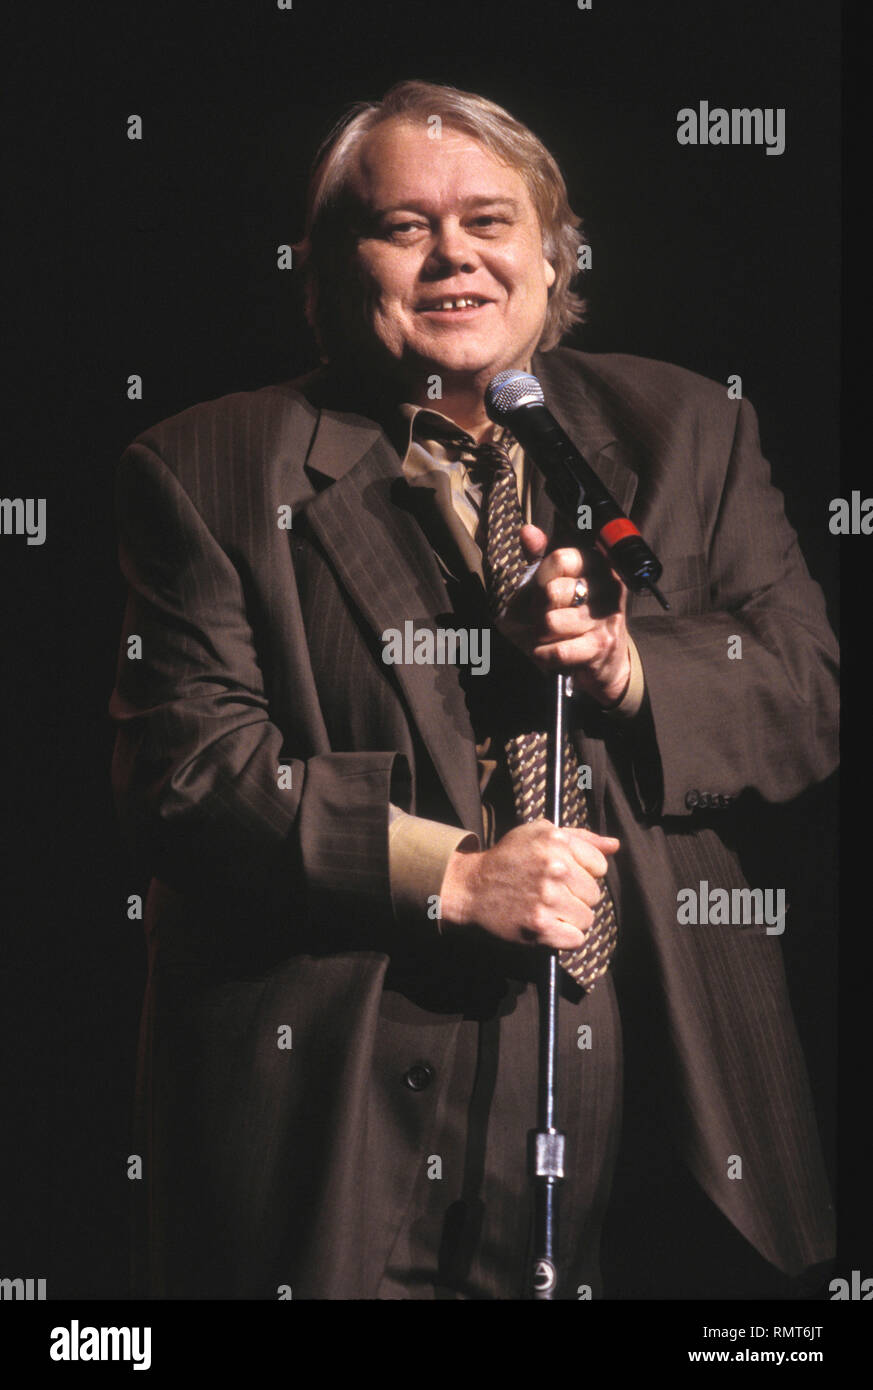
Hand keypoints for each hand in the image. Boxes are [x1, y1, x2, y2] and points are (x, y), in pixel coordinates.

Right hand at [439, 819, 619, 948]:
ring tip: (547, 910)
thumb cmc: (508, 859)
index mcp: (556, 841)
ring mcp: (547, 899)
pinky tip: (546, 926)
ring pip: (587, 918)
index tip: (563, 876)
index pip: (600, 866)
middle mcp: (554, 868)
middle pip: (594, 894)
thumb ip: (580, 838)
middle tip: (550, 894)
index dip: (583, 873)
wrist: (471, 888)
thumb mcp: (538, 834)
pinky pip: (576, 940)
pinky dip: (563, 938)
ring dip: (570, 919)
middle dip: (576, 897)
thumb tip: (614, 846)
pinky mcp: (540, 926)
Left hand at [497, 524, 630, 705]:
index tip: (540, 588)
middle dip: (536, 609)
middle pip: (551, 591)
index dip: (540, 576)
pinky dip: (543, 654)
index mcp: (599, 564)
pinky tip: (547, 652)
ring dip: (539, 634)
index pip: (560, 558)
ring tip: (547, 635)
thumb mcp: (562, 581)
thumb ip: (542, 556)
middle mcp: (608, 587)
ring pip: (550, 622)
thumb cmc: (578, 615)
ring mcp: (607, 618)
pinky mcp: (601, 646)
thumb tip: (527, 531)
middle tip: (540, 617)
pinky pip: (557, 650)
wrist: (607, 660)